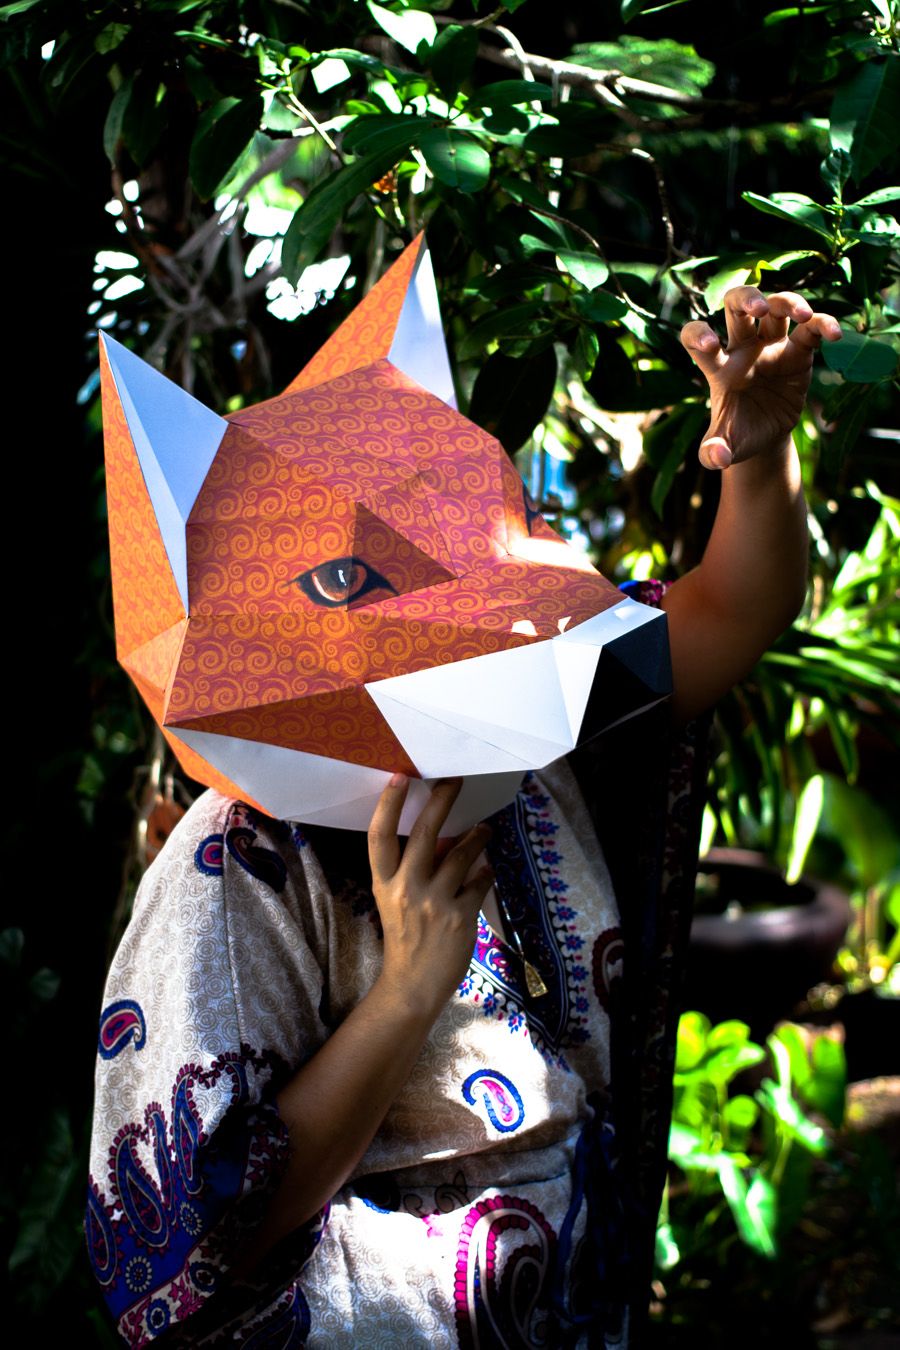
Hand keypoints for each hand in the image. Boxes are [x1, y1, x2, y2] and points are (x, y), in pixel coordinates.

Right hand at [368, 776, 492, 1018]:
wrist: (412, 985)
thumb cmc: (404, 937)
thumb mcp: (397, 900)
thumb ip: (415, 869)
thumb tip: (444, 836)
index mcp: (383, 883)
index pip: (379, 836)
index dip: (388, 804)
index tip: (399, 776)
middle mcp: (406, 888)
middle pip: (424, 833)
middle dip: (442, 800)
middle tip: (454, 780)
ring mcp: (434, 903)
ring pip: (461, 853)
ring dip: (476, 836)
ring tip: (485, 829)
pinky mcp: (459, 918)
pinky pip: (479, 882)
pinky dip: (485, 872)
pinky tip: (486, 870)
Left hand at [680, 287, 841, 468]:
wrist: (765, 436)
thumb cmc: (738, 436)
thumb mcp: (725, 446)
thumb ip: (714, 452)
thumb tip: (716, 460)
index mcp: (718, 367)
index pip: (696, 339)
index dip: (697, 335)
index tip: (709, 344)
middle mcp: (741, 348)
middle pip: (736, 305)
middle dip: (747, 298)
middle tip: (760, 308)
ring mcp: (770, 346)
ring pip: (776, 307)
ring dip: (788, 302)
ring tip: (804, 315)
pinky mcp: (797, 352)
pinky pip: (810, 330)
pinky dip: (823, 325)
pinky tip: (835, 335)